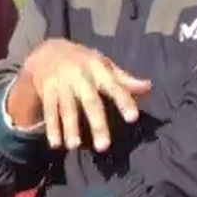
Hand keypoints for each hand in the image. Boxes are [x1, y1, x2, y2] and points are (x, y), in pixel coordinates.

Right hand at [15, 39, 152, 151]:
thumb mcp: (104, 65)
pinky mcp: (47, 91)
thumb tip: (149, 87)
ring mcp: (62, 85)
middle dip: (97, 124)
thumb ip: (124, 80)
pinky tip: (55, 144)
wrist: (49, 49)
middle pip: (90, 102)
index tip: (133, 118)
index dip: (124, 102)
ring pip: (67, 108)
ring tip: (74, 146)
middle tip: (104, 147)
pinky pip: (49, 111)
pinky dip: (52, 128)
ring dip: (70, 128)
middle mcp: (80, 77)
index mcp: (98, 70)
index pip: (115, 87)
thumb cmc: (84, 62)